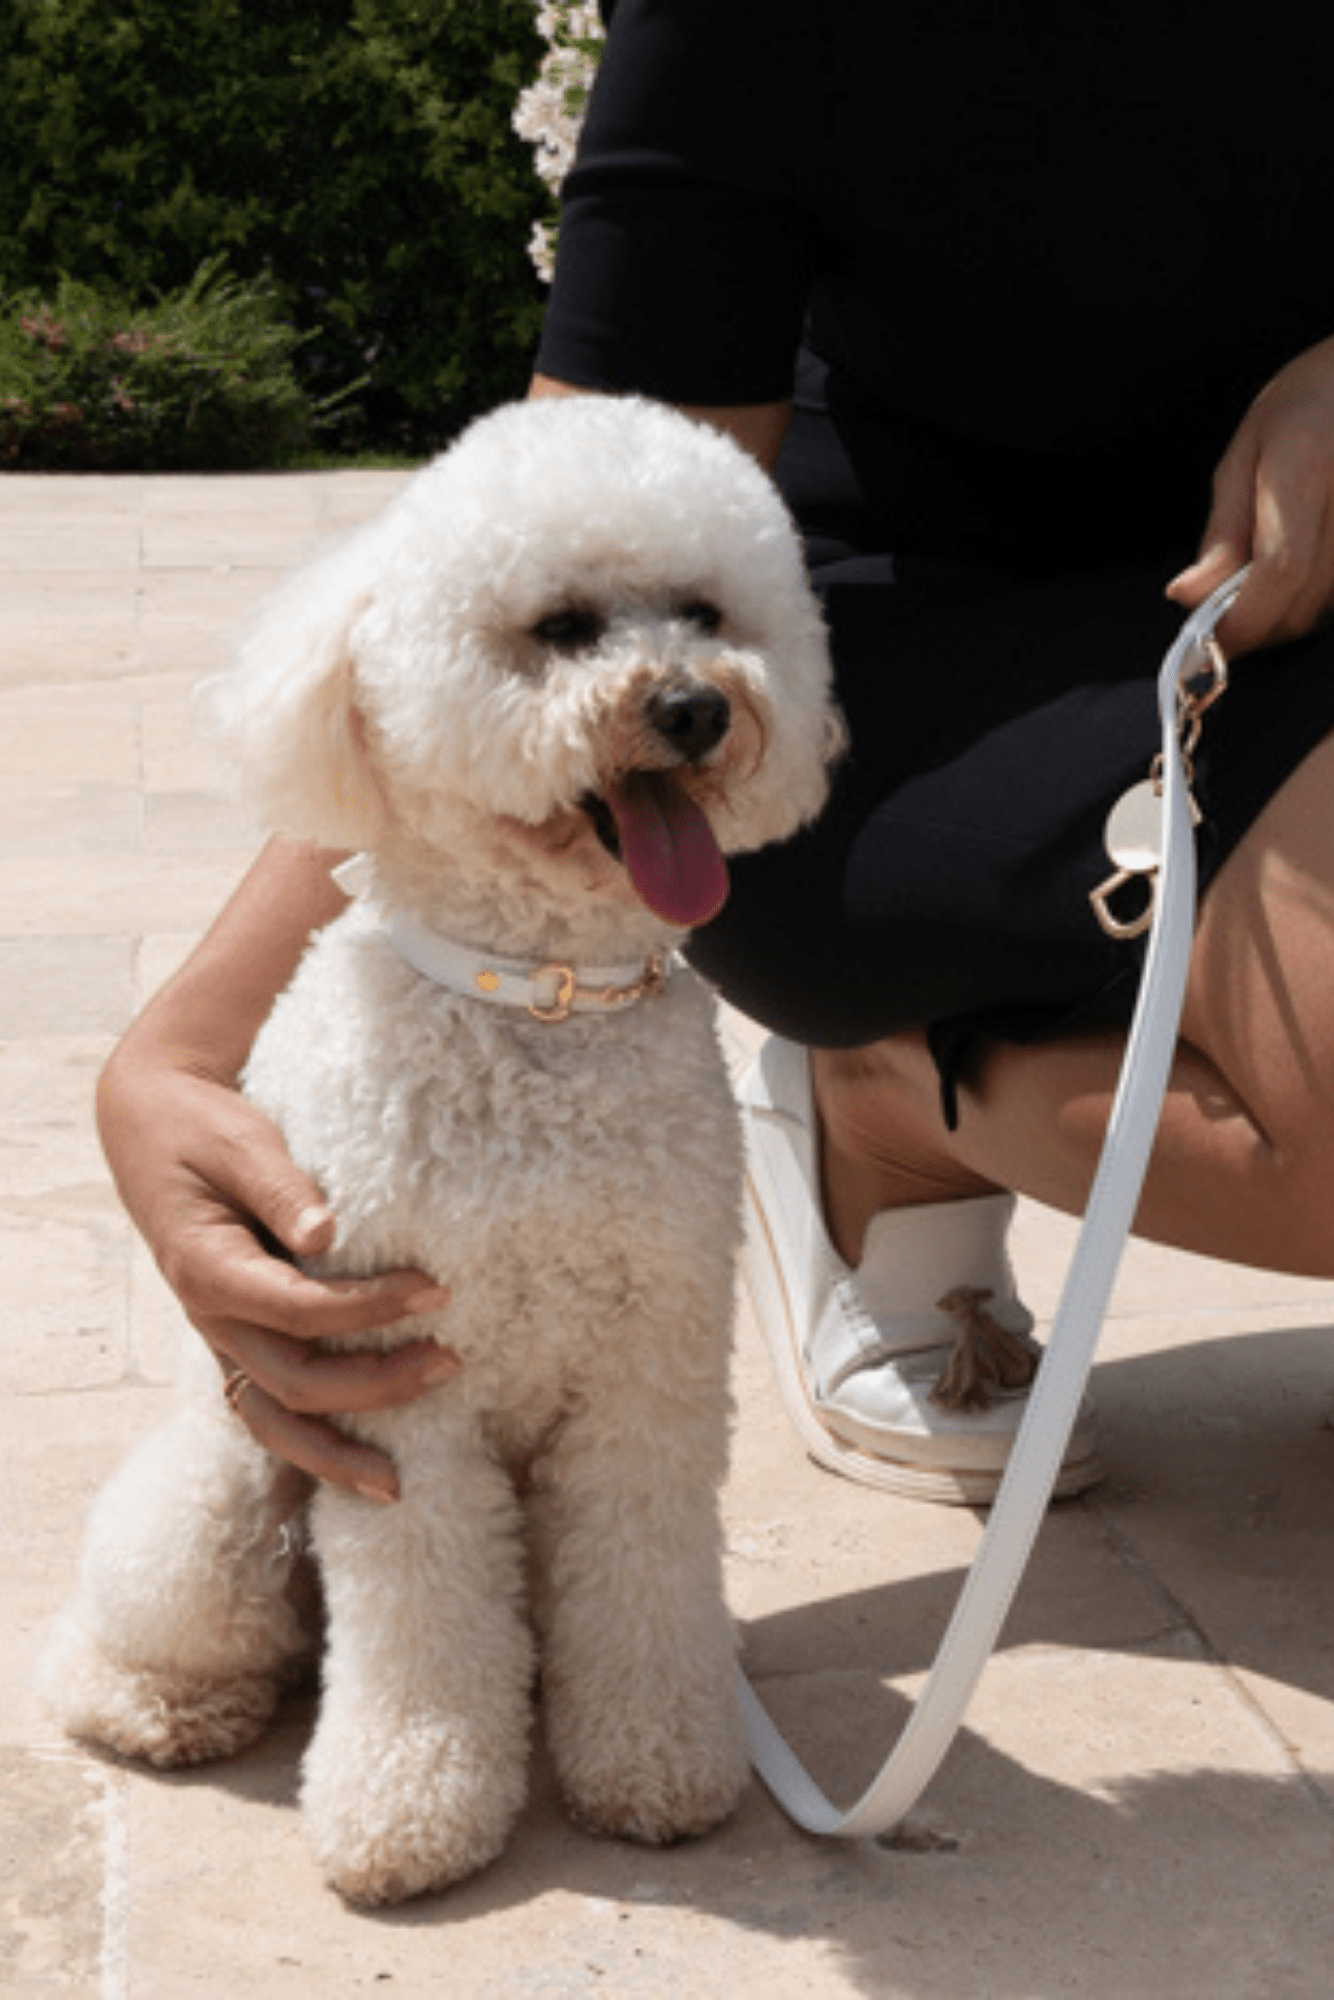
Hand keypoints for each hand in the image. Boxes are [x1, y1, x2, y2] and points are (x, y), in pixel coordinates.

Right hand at [98, 1047, 457, 1503]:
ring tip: (399, 1479)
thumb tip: (327, 1234)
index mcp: (207, 1268)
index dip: (369, 1309)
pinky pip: (272, 1409)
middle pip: (293, 1381)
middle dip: (376, 1384)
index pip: (298, 1309)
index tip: (436, 1290)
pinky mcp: (240, 1339)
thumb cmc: (202, 1128)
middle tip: (450, 1361)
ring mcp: (223, 1336)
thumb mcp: (240, 1140)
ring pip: (273, 1420)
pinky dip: (312, 1446)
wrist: (151, 1125)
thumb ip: (281, 1187)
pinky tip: (358, 1470)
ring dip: (336, 1451)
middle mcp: (211, 1317)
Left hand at [1167, 333, 1333, 656]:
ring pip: (1326, 612)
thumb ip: (1222, 534)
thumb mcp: (1245, 457)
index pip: (1278, 572)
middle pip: (1304, 605)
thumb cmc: (1307, 406)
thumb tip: (1188, 598)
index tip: (1209, 638)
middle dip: (1257, 626)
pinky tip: (1301, 573)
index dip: (1242, 620)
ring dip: (1286, 615)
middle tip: (1226, 612)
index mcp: (1306, 467)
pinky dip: (1315, 601)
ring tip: (1265, 579)